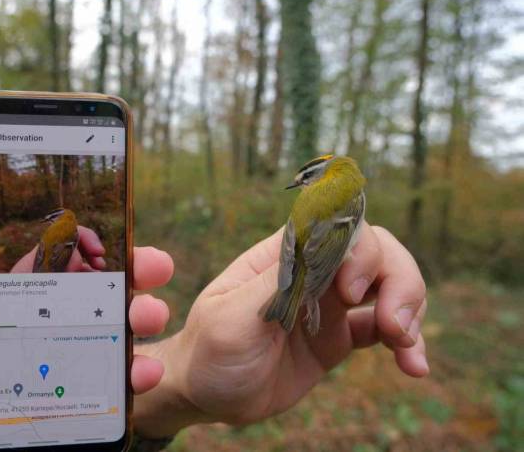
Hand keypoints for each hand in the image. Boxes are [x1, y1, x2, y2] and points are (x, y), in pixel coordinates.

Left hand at [0, 155, 173, 451]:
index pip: (52, 257)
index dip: (89, 239)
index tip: (116, 227)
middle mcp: (29, 325)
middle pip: (93, 291)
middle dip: (131, 274)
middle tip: (155, 265)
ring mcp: (48, 366)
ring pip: (109, 333)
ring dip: (140, 317)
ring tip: (151, 314)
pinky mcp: (61, 405)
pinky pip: (107, 386)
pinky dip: (136, 374)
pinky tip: (144, 369)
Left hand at [134, 223, 427, 436]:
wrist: (208, 395)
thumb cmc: (209, 351)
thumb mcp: (231, 318)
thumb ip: (276, 283)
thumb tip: (318, 241)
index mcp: (283, 256)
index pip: (337, 227)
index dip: (359, 250)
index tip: (350, 293)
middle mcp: (311, 271)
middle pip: (375, 249)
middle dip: (398, 279)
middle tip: (394, 325)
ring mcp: (329, 302)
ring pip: (389, 283)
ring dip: (410, 307)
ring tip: (406, 346)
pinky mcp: (339, 336)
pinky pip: (385, 328)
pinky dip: (407, 341)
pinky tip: (413, 365)